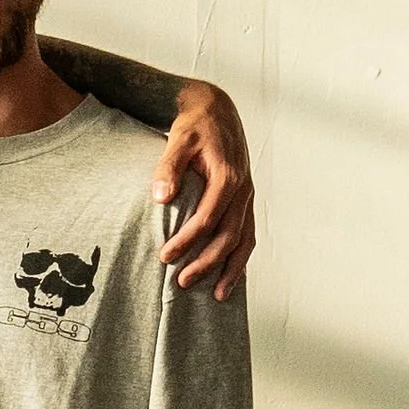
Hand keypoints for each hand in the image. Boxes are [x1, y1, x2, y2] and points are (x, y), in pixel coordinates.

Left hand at [153, 89, 254, 296]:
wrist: (217, 111)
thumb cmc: (195, 125)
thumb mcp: (178, 139)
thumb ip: (168, 167)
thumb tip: (161, 197)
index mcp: (227, 177)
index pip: (207, 219)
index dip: (187, 241)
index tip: (165, 258)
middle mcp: (243, 190)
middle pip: (228, 236)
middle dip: (207, 263)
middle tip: (182, 282)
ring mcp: (247, 197)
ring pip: (244, 240)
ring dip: (231, 269)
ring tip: (218, 296)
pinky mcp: (245, 201)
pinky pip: (248, 234)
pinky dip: (241, 258)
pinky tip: (231, 278)